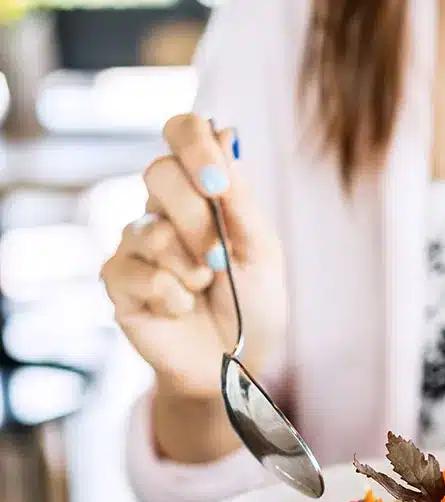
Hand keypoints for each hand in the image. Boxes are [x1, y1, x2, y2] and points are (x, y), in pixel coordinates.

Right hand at [101, 114, 285, 401]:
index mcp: (201, 189)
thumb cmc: (254, 305)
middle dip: (199, 221)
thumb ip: (241, 197)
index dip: (194, 145)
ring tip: (205, 288)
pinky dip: (173, 297)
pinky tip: (182, 309)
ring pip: (149, 229)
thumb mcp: (263, 250)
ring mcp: (134, 242)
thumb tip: (224, 130)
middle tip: (221, 259)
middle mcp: (162, 206)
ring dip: (191, 266)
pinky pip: (139, 273)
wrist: (236, 363)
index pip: (182, 131)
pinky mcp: (117, 279)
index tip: (218, 184)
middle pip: (157, 173)